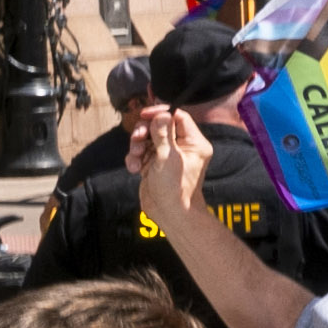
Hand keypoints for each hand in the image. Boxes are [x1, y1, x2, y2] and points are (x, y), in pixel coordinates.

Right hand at [129, 104, 210, 224]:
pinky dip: (135, 158)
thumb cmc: (175, 187)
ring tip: (136, 157)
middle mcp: (182, 147)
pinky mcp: (154, 165)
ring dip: (137, 146)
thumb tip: (161, 114)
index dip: (161, 113)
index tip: (145, 114)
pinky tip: (134, 169)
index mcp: (194, 142)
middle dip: (144, 131)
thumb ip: (162, 133)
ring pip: (147, 139)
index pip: (178, 117)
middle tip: (137, 138)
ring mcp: (167, 156)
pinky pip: (141, 153)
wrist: (169, 214)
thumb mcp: (168, 156)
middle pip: (159, 126)